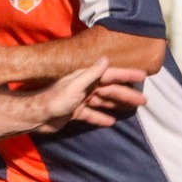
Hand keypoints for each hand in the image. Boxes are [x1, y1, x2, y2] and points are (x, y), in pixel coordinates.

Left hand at [34, 58, 148, 130]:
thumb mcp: (76, 85)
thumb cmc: (56, 99)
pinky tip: (111, 122)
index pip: (112, 75)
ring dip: (118, 105)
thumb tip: (106, 59)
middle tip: (144, 101)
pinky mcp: (76, 112)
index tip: (143, 76)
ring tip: (132, 110)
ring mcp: (81, 100)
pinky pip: (92, 114)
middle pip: (111, 91)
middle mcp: (86, 87)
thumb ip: (91, 73)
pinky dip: (101, 118)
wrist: (38, 115)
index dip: (127, 75)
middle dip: (127, 95)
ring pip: (104, 102)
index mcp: (87, 78)